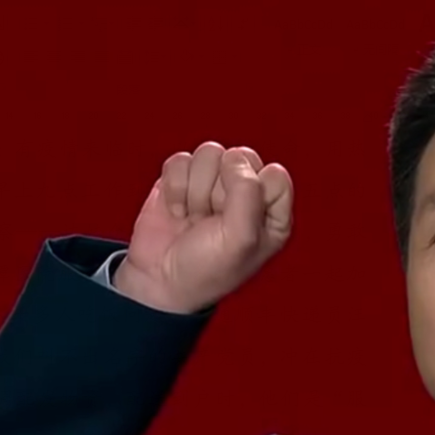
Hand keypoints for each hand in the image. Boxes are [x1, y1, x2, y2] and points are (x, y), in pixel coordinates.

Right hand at [116, 143, 293, 312]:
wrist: (159, 281)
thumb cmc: (207, 269)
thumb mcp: (241, 239)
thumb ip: (248, 192)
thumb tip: (234, 158)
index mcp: (272, 212)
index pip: (275, 175)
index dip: (252, 193)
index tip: (237, 222)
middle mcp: (246, 193)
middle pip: (241, 158)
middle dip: (221, 189)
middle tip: (213, 220)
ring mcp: (213, 183)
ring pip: (209, 153)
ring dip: (196, 191)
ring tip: (195, 218)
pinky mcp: (182, 178)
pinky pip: (180, 160)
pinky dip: (174, 188)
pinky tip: (178, 212)